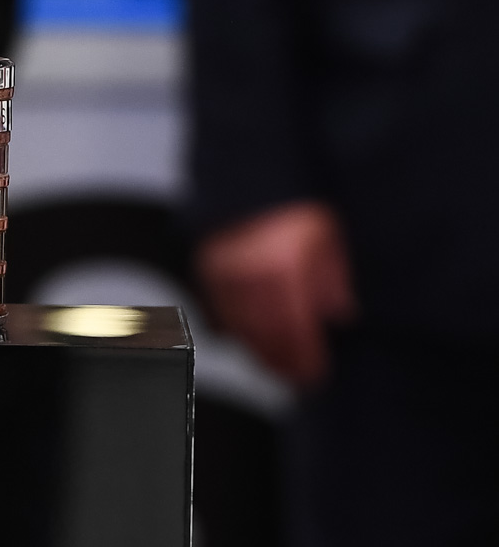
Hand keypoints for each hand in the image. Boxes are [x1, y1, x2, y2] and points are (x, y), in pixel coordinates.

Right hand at [195, 201, 355, 385]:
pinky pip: (217, 313)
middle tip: (296, 378)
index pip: (294, 331)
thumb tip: (340, 311)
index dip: (305, 359)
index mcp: (282, 268)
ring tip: (275, 364)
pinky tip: (248, 338)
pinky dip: (233, 331)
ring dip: (258, 352)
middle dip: (282, 363)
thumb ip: (333, 274)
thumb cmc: (292, 198)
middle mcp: (248, 276)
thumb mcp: (327, 231)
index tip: (314, 375)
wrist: (252, 167)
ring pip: (238, 330)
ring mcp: (222, 274)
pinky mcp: (205, 269)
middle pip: (264, 338)